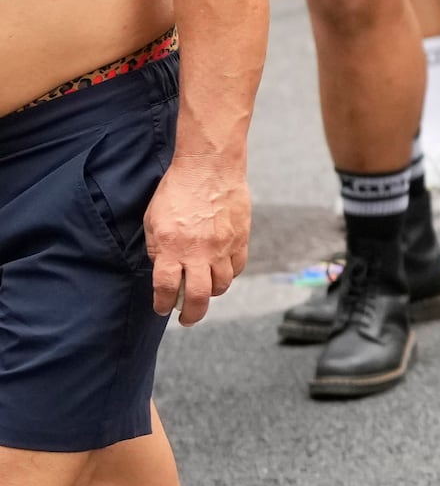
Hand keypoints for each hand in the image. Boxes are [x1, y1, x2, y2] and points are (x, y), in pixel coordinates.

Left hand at [144, 150, 249, 326]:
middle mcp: (198, 252)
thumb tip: (164, 268)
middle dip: (192, 314)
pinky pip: (237, 267)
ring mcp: (222, 247)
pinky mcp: (240, 238)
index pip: (166, 289)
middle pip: (198, 297)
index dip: (163, 304)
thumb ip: (157, 248)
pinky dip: (228, 274)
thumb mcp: (153, 220)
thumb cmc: (177, 190)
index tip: (162, 308)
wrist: (210, 167)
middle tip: (187, 318)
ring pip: (221, 285)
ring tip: (205, 290)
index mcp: (171, 247)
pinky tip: (220, 271)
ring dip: (211, 293)